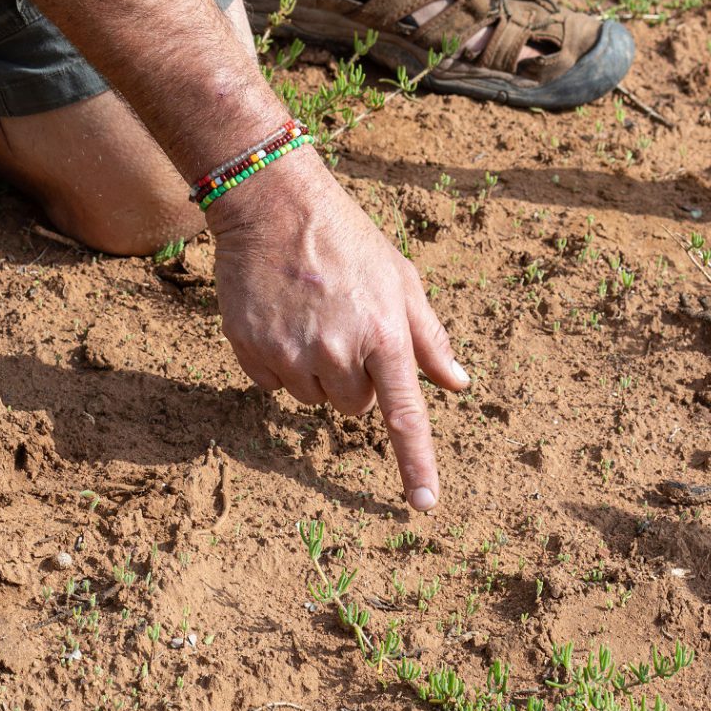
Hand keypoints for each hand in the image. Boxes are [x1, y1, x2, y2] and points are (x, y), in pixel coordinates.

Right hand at [208, 148, 468, 509]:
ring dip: (316, 373)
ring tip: (312, 318)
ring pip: (312, 400)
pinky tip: (280, 320)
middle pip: (354, 409)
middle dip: (355, 381)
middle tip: (346, 331)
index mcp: (384, 335)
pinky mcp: (251, 349)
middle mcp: (339, 351)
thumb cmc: (348, 240)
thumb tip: (459, 384)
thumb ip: (429, 338)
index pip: (405, 415)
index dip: (416, 464)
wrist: (274, 204)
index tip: (424, 506)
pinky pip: (271, 385)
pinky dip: (278, 363)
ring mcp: (291, 352)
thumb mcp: (401, 280)